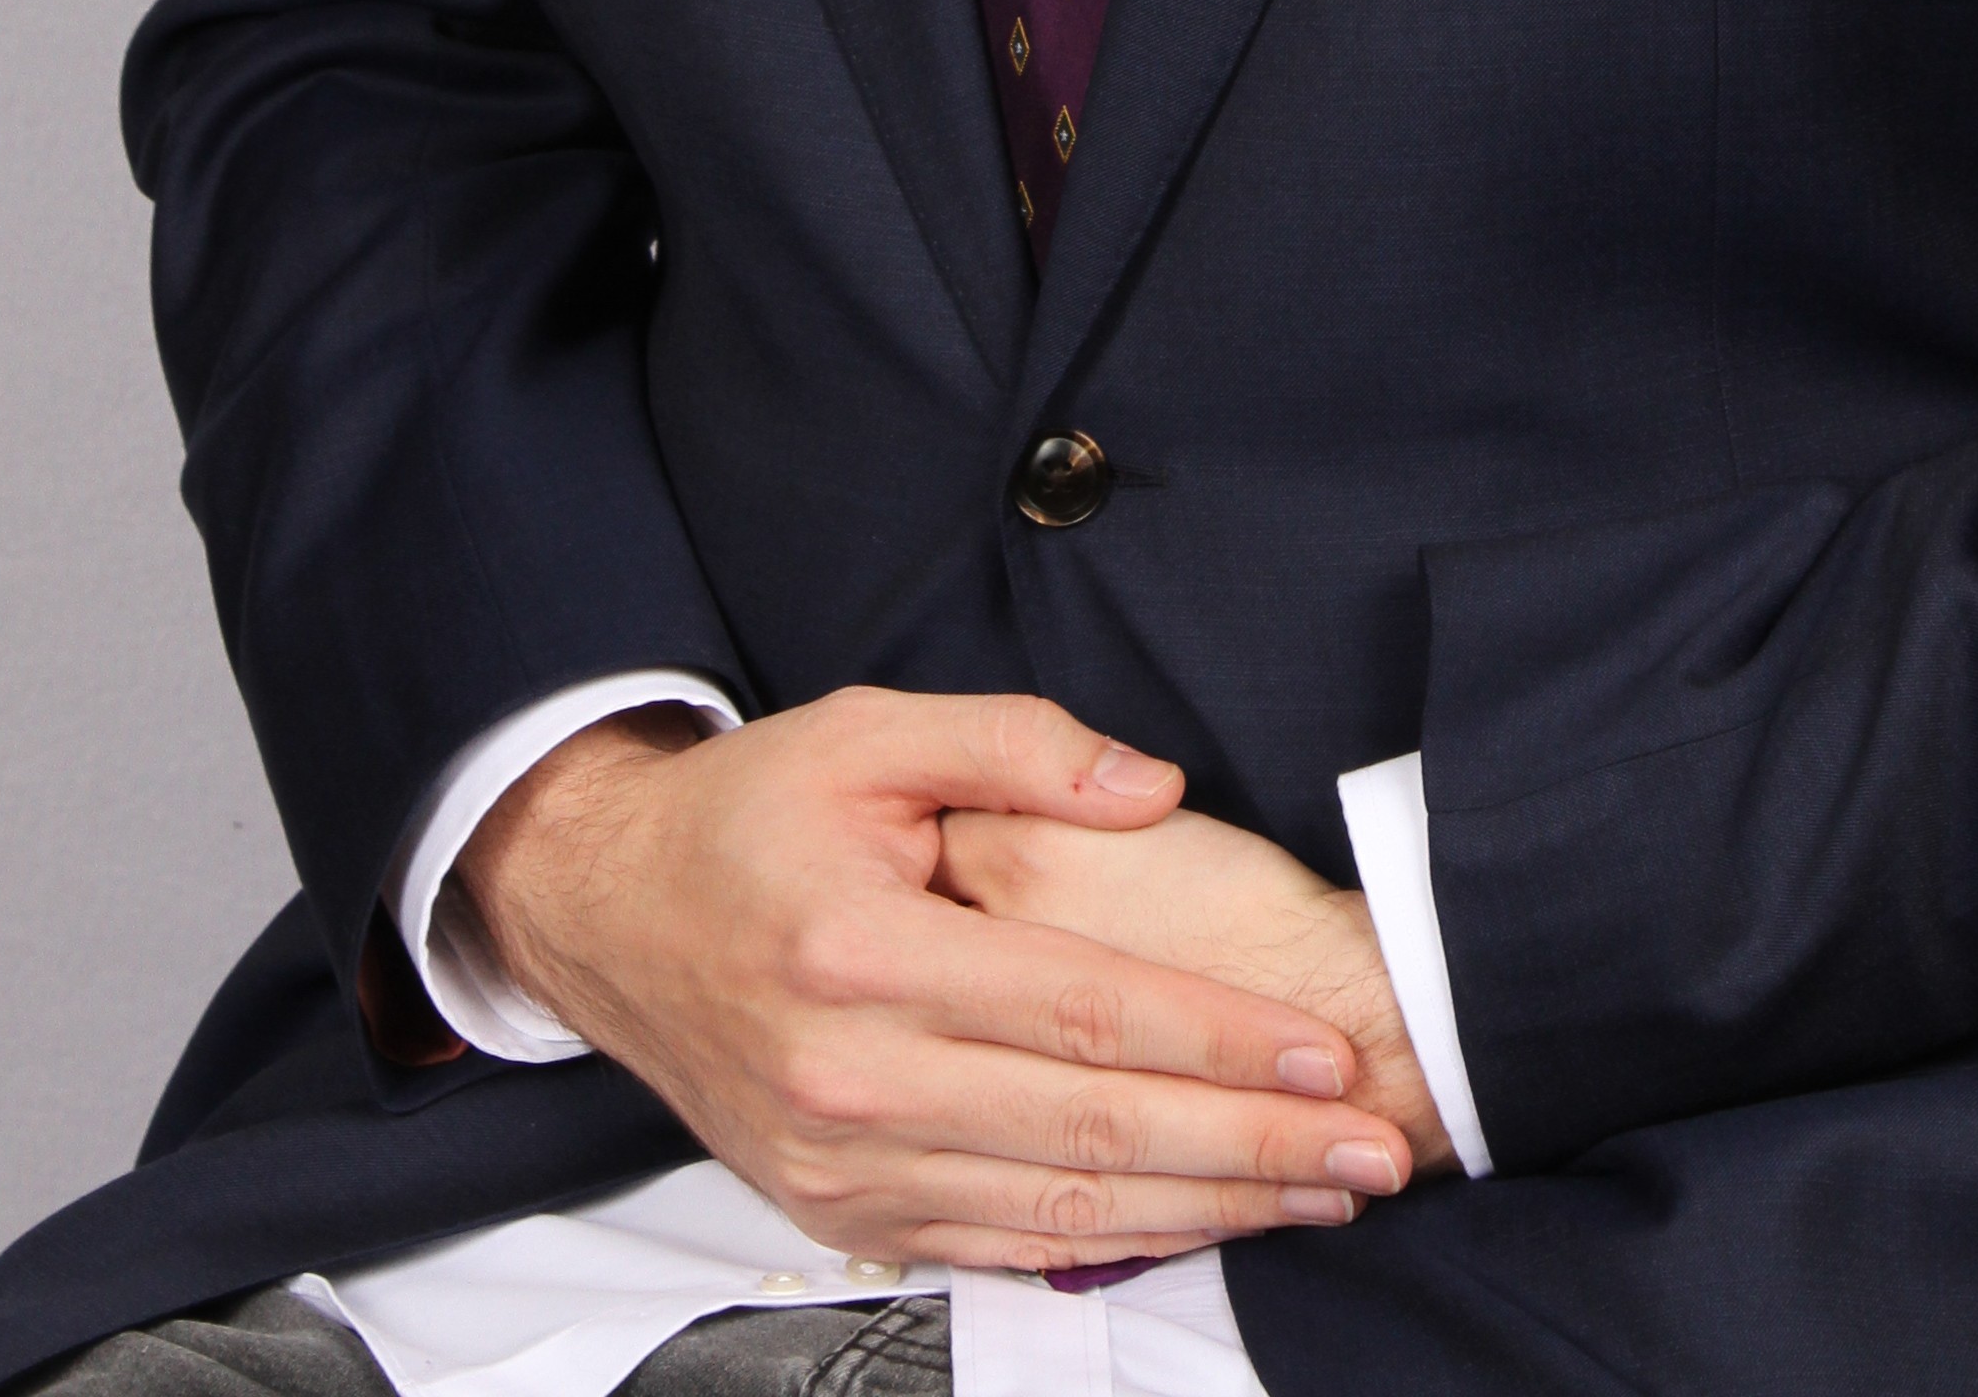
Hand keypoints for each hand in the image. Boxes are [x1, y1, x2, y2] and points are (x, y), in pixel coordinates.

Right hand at [449, 689, 1413, 1274]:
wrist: (608, 915)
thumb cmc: (749, 816)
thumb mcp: (868, 730)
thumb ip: (1020, 742)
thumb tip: (1157, 788)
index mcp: (862, 950)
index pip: (1084, 1008)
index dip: (1218, 1037)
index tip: (1327, 1054)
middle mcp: (849, 1077)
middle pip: (1092, 1126)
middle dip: (1250, 1147)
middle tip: (1370, 1151)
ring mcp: (841, 1166)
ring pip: (1059, 1208)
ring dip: (1206, 1211)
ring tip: (1319, 1198)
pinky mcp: (838, 1214)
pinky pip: (999, 1246)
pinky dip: (1112, 1242)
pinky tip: (1199, 1225)